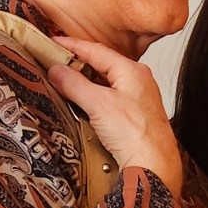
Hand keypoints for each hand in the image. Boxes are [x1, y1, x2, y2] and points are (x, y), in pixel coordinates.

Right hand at [47, 37, 182, 196]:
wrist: (154, 165)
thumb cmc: (136, 135)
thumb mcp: (99, 104)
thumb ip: (75, 84)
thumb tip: (57, 70)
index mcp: (132, 71)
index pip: (97, 50)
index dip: (72, 45)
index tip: (53, 42)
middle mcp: (138, 81)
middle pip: (102, 64)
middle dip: (78, 62)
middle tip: (55, 60)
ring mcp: (137, 99)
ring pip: (106, 82)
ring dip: (85, 81)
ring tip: (63, 80)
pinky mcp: (134, 116)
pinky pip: (109, 99)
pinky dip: (93, 97)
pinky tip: (83, 103)